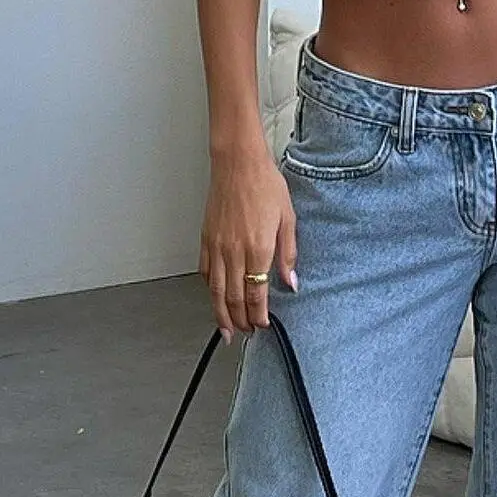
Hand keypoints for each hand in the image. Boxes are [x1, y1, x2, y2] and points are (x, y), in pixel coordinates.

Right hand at [199, 151, 297, 339]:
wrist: (238, 164)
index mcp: (257, 248)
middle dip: (240, 321)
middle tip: (245, 333)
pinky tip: (214, 297)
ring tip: (226, 329)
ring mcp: (217, 247)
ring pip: (216, 291)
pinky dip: (210, 289)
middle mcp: (234, 251)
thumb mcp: (287, 220)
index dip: (258, 315)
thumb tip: (291, 282)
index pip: (256, 293)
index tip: (262, 325)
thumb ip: (288, 255)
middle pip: (233, 298)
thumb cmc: (264, 185)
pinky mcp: (206, 239)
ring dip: (221, 313)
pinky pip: (206, 272)